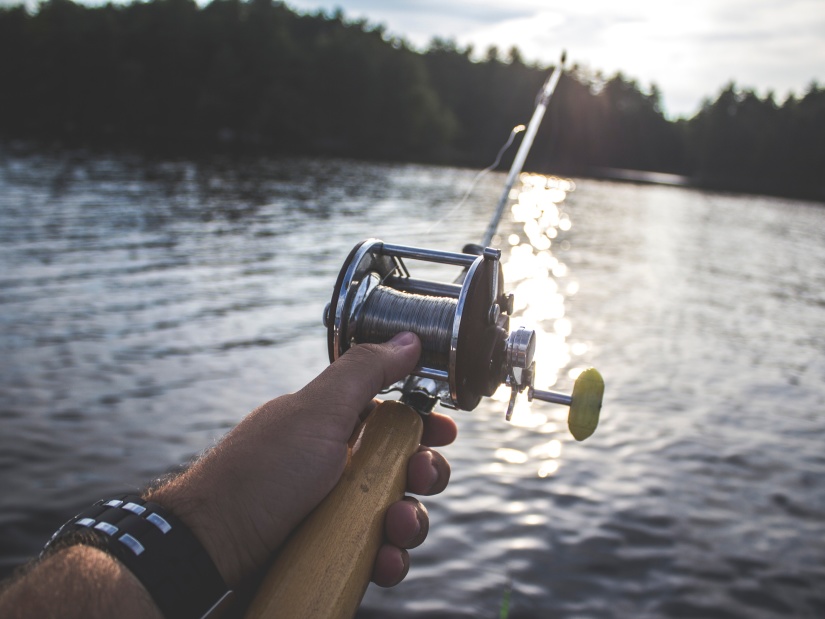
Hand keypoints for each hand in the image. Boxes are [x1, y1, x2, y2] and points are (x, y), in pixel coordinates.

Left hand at [149, 332, 456, 586]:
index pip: (393, 417)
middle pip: (404, 467)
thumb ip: (366, 372)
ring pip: (398, 514)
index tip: (444, 432)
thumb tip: (409, 338)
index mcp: (334, 425)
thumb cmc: (259, 474)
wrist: (209, 549)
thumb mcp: (317, 412)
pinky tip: (380, 561)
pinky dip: (387, 558)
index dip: (424, 423)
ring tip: (395, 528)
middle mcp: (338, 466)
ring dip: (411, 522)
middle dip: (424, 474)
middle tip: (420, 477)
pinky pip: (377, 554)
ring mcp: (335, 511)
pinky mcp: (332, 552)